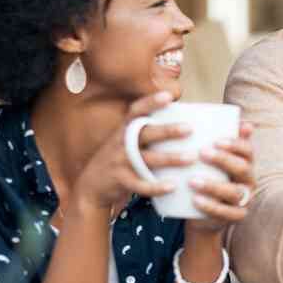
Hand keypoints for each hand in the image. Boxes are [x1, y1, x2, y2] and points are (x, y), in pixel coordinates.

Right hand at [69, 91, 192, 213]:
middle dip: (167, 130)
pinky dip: (155, 186)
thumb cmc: (120, 160)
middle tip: (190, 128)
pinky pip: (139, 184)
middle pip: (145, 134)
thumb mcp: (126, 141)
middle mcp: (121, 143)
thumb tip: (181, 120)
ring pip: (146, 159)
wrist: (92, 186)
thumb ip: (146, 131)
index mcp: (124, 130)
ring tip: (191, 157)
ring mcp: (119, 162)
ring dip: (169, 158)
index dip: (151, 102)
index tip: (169, 96)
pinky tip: (172, 186)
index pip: (136, 111)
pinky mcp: (119, 181)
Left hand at [184, 122, 255, 233]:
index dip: (235, 144)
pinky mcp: (234, 217)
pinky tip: (195, 200)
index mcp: (246, 164)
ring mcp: (244, 201)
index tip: (216, 140)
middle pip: (243, 169)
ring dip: (213, 185)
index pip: (248, 151)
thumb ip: (214, 143)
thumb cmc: (208, 180)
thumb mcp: (211, 163)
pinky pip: (225, 213)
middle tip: (202, 153)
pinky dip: (210, 206)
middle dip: (223, 160)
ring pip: (234, 192)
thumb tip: (219, 118)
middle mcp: (249, 182)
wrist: (204, 216)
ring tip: (192, 180)